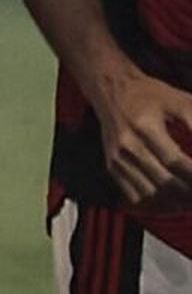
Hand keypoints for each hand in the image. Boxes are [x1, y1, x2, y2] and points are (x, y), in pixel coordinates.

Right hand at [88, 65, 191, 205]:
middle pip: (163, 180)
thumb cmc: (150, 95)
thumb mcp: (180, 102)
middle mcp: (127, 144)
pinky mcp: (112, 166)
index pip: (175, 160)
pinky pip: (134, 194)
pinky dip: (155, 203)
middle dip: (189, 191)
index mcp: (144, 126)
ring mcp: (117, 158)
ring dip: (175, 201)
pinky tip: (172, 200)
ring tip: (191, 201)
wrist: (111, 91)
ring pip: (149, 192)